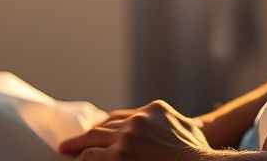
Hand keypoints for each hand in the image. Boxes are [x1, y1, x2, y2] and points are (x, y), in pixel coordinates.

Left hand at [58, 100, 215, 159]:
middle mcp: (137, 121)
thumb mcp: (188, 129)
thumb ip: (170, 124)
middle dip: (84, 138)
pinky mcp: (118, 158)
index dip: (105, 127)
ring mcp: (126, 140)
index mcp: (154, 110)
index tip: (94, 132)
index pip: (120, 117)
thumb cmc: (199, 155)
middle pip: (102, 128)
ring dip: (79, 151)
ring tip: (67, 154)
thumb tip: (166, 133)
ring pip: (92, 145)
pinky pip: (91, 159)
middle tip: (67, 145)